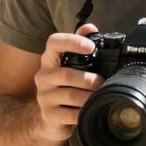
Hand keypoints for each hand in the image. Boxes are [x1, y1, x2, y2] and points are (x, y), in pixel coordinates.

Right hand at [34, 23, 101, 142]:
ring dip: (89, 96)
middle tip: (101, 82)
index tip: (91, 47)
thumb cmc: (64, 86)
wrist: (49, 117)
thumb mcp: (70, 65)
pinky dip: (84, 112)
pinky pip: (71, 114)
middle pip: (66, 74)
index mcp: (49, 60)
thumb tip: (90, 28)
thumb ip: (79, 44)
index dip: (72, 42)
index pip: (54, 43)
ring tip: (98, 96)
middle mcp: (43, 76)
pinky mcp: (49, 116)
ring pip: (70, 95)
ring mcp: (44, 97)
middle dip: (89, 79)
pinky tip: (90, 110)